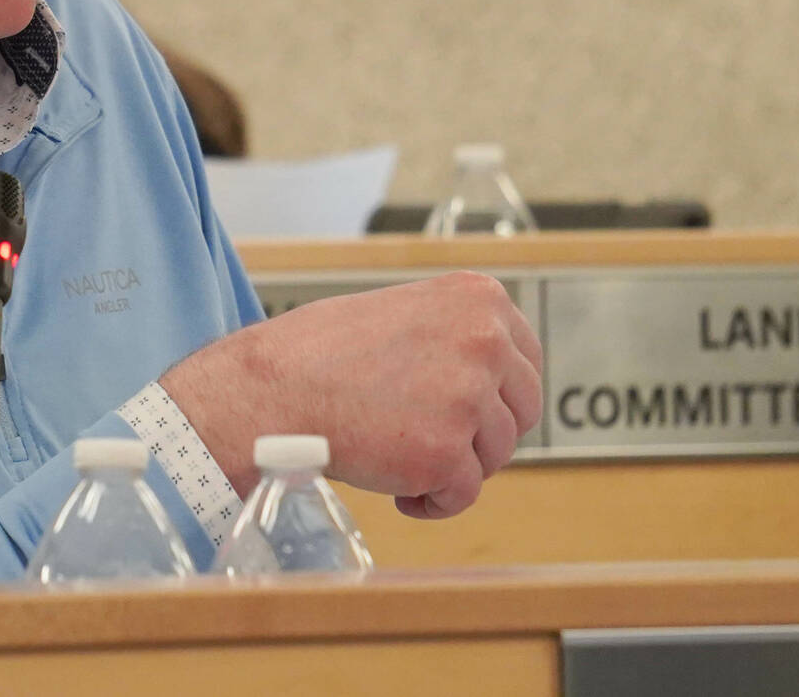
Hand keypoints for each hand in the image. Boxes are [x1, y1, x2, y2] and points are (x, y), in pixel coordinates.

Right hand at [160, 272, 542, 518]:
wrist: (271, 389)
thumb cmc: (320, 354)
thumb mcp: (405, 312)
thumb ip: (457, 337)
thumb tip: (497, 380)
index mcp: (479, 299)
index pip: (527, 359)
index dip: (498, 395)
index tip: (469, 410)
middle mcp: (485, 341)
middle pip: (522, 411)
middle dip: (483, 434)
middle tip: (432, 439)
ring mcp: (469, 398)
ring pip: (495, 456)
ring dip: (453, 466)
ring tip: (399, 454)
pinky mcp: (446, 453)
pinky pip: (463, 495)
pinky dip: (432, 500)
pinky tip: (396, 486)